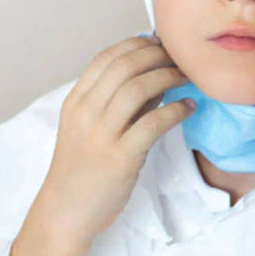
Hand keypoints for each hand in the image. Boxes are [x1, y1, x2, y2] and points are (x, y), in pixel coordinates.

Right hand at [38, 36, 192, 243]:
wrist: (66, 211)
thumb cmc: (81, 170)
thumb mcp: (87, 130)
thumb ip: (115, 103)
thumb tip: (155, 77)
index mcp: (74, 103)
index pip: (105, 58)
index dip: (135, 44)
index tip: (158, 44)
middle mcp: (84, 114)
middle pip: (124, 67)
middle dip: (157, 55)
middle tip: (179, 58)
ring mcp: (100, 135)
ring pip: (138, 88)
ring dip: (168, 77)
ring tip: (187, 78)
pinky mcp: (120, 158)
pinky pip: (154, 123)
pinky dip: (176, 110)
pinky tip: (188, 108)